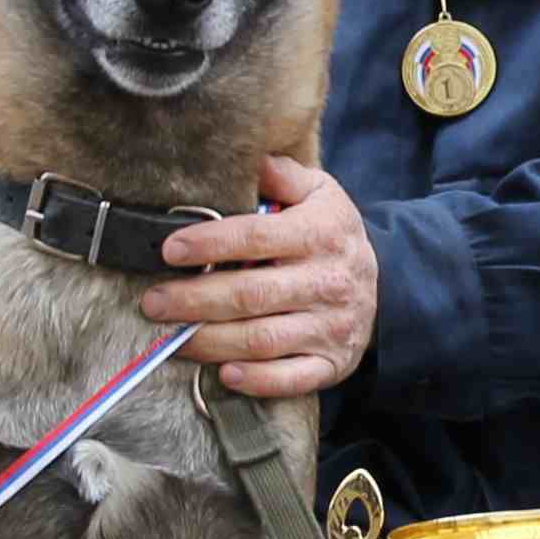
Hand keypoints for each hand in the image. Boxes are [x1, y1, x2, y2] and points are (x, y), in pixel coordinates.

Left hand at [139, 154, 376, 398]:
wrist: (386, 285)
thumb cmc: (332, 235)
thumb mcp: (321, 194)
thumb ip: (285, 176)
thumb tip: (250, 159)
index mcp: (322, 233)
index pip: (256, 237)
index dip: (209, 243)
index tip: (169, 249)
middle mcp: (329, 281)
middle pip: (250, 294)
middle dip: (194, 300)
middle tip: (153, 302)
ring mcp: (332, 326)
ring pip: (263, 340)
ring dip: (211, 341)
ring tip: (173, 337)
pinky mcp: (332, 362)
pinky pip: (292, 377)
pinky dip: (257, 379)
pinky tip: (224, 372)